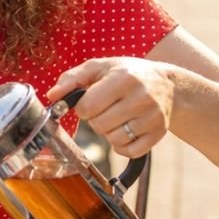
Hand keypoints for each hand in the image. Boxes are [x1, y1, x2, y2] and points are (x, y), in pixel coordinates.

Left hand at [46, 57, 173, 154]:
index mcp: (124, 78)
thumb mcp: (99, 67)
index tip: (89, 100)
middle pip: (100, 126)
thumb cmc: (126, 73)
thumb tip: (51, 96)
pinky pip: (130, 152)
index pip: (88, 107)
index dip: (82, 107)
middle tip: (104, 108)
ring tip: (115, 117)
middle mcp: (142, 98)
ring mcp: (153, 117)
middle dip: (95, 119)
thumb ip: (72, 79)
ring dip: (108, 132)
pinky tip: (124, 130)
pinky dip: (122, 146)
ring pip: (114, 140)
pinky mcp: (159, 133)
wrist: (167, 84)